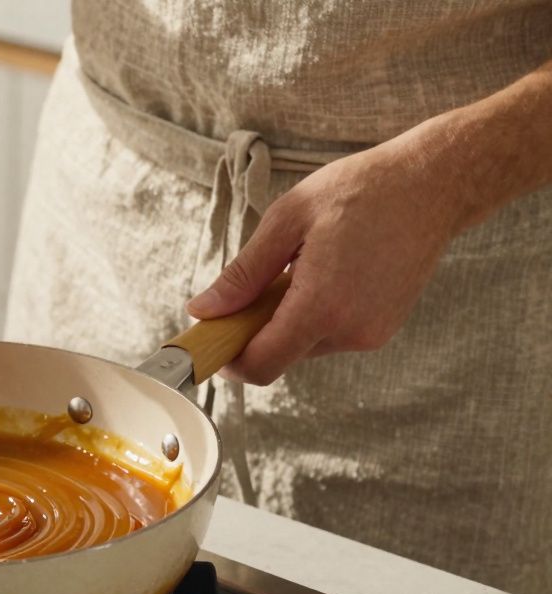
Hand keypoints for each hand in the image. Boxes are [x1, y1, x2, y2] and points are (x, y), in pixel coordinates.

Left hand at [186, 136, 467, 384]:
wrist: (434, 185)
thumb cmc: (361, 191)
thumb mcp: (287, 220)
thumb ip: (243, 273)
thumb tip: (204, 310)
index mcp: (322, 305)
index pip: (262, 364)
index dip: (229, 359)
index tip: (211, 338)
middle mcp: (351, 330)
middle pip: (280, 356)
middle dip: (255, 331)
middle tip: (253, 285)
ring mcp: (372, 333)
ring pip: (304, 345)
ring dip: (286, 319)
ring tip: (299, 267)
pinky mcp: (383, 328)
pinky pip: (330, 334)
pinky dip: (313, 314)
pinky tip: (324, 272)